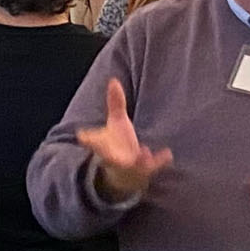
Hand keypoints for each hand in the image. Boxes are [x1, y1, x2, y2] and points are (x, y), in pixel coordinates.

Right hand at [76, 79, 171, 201]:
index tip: (82, 135)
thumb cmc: (118, 143)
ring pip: (134, 167)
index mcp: (106, 148)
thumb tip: (113, 80)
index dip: (90, 141)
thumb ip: (115, 102)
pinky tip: (168, 153)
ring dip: (139, 161)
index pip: (95, 145)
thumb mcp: (116, 121)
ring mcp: (132, 167)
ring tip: (144, 152)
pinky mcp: (147, 169)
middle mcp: (118, 159)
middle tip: (117, 148)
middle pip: (114, 160)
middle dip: (115, 157)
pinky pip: (153, 167)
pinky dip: (160, 161)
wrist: (126, 170)